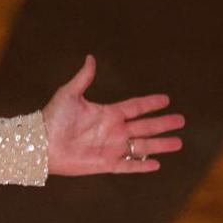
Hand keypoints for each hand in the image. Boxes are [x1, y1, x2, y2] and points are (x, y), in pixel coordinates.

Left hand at [42, 55, 184, 175]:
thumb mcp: (69, 94)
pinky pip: (128, 165)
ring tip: (178, 143)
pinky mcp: (105, 163)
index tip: (166, 100)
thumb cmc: (52, 118)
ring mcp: (111, 147)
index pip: (135, 107)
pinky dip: (142, 165)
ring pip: (142, 145)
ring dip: (160, 144)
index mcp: (107, 113)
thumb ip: (83, 78)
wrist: (41, 144)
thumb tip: (90, 57)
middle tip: (181, 121)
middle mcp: (113, 130)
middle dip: (163, 124)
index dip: (150, 103)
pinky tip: (157, 164)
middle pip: (145, 126)